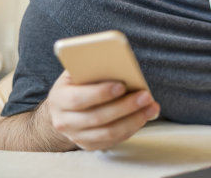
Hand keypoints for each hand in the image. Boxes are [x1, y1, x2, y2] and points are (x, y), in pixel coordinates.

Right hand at [43, 71, 159, 150]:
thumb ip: (92, 68)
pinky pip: (113, 140)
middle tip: (146, 96)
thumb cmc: (78, 82)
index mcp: (59, 98)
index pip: (78, 98)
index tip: (122, 86)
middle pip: (98, 117)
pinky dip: (131, 129)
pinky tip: (144, 117)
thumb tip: (119, 65)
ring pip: (108, 132)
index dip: (100, 93)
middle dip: (125, 106)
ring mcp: (76, 136)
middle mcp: (64, 121)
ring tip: (152, 108)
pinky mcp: (89, 145)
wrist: (64, 107)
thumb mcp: (78, 71)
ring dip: (133, 120)